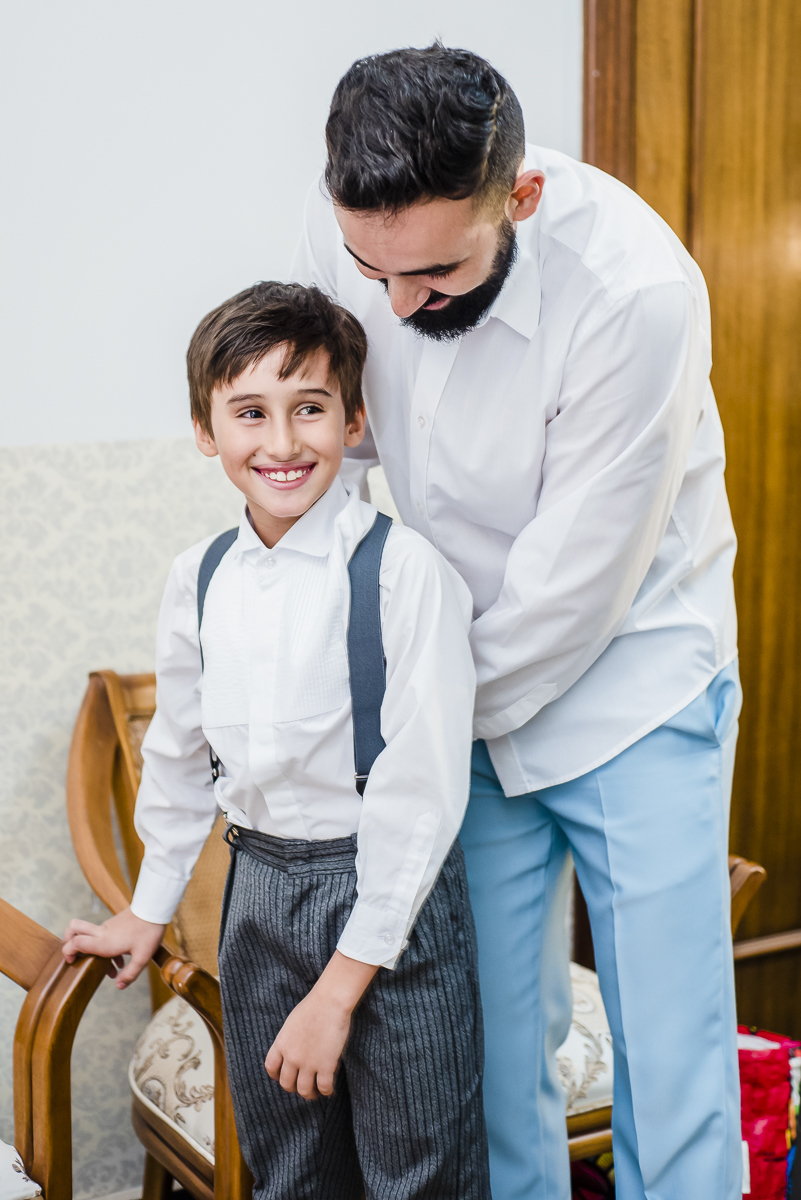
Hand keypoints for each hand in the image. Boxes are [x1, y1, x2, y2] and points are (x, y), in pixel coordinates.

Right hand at [62, 907, 165, 988]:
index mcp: (104, 942)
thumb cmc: (148, 932)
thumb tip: (118, 986)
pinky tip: (121, 958)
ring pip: (90, 935)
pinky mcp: (115, 924)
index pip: (75, 943)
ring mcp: (107, 926)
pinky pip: (102, 935)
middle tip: (76, 957)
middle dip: (69, 942)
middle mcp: (102, 933)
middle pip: (74, 928)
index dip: (68, 952)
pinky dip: (105, 947)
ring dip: (94, 950)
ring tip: (111, 967)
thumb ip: (130, 974)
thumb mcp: (142, 957)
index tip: (72, 963)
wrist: (154, 909)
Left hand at [265, 950, 378, 1100]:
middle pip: (286, 1083)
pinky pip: (324, 1087)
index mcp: (281, 1044)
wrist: (330, 1002)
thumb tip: (292, 1049)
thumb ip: (289, 1039)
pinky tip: (328, 1090)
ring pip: (304, 1090)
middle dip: (293, 1087)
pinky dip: (326, 1092)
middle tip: (301, 1086)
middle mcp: (291, 1057)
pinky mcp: (326, 1066)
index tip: (283, 1076)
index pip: (271, 1068)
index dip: (276, 1075)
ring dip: (309, 1094)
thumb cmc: (314, 1006)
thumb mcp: (292, 1023)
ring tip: (315, 1093)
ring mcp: (308, 1063)